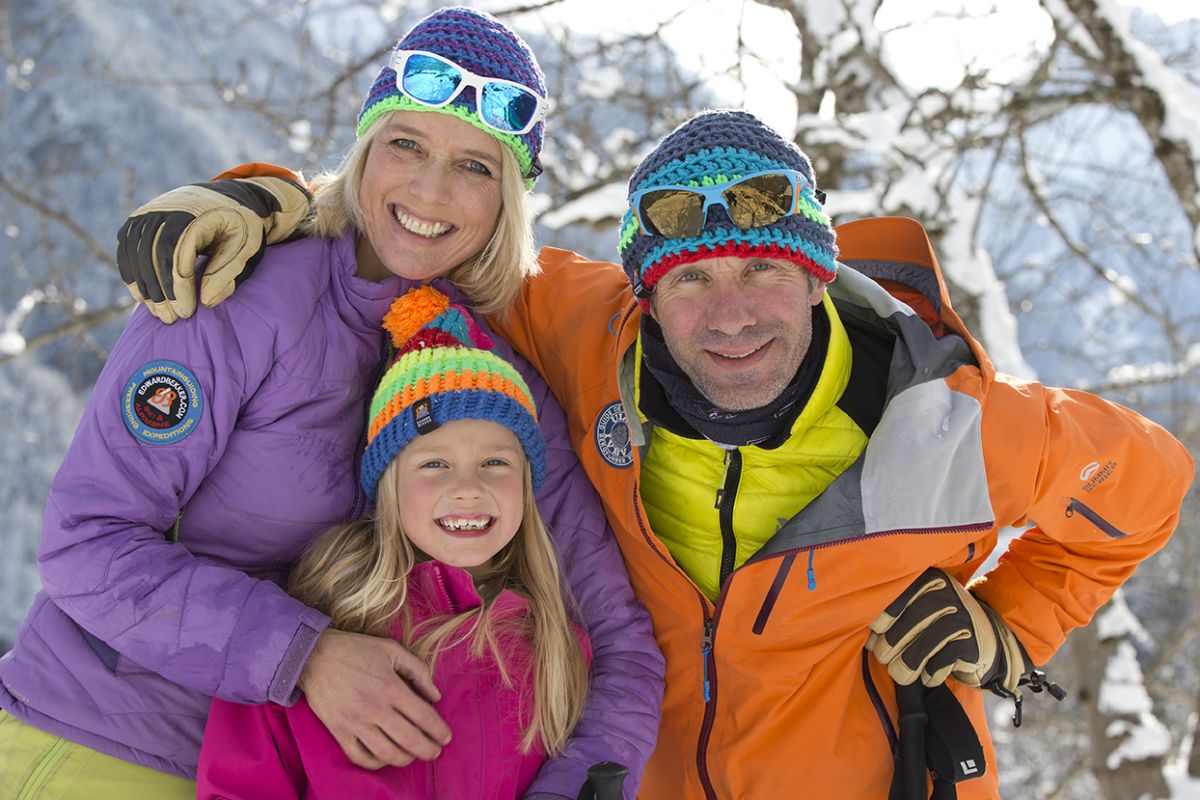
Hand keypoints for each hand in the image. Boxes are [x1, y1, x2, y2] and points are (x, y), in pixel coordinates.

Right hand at [117, 176, 310, 322]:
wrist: (227, 197)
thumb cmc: (241, 225)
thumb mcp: (247, 245)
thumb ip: (229, 271)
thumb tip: (206, 302)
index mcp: (193, 214)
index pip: (176, 254)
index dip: (177, 288)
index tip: (186, 313)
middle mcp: (164, 209)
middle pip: (151, 255)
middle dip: (159, 292)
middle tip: (171, 319)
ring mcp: (147, 213)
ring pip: (135, 254)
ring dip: (144, 287)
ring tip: (159, 314)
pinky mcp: (138, 220)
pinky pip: (127, 249)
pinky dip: (132, 274)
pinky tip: (142, 298)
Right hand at [298, 628, 451, 769]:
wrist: (313, 655)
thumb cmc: (356, 649)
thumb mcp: (392, 650)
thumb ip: (418, 671)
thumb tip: (436, 696)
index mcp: (391, 686)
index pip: (423, 716)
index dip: (439, 730)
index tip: (446, 737)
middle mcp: (374, 708)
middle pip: (409, 739)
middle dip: (428, 750)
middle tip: (436, 752)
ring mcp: (355, 722)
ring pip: (387, 753)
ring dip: (406, 759)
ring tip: (414, 755)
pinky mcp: (338, 731)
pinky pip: (360, 757)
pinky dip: (376, 763)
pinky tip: (386, 757)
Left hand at [867, 568, 1026, 692]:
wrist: (983, 641)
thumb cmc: (936, 625)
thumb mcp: (917, 608)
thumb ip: (893, 613)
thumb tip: (866, 636)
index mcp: (929, 578)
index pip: (903, 591)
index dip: (884, 613)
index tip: (873, 632)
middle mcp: (948, 593)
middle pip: (914, 618)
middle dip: (892, 641)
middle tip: (881, 656)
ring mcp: (964, 616)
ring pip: (928, 640)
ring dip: (908, 661)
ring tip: (897, 673)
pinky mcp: (974, 642)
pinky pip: (945, 659)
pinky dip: (931, 672)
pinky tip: (926, 677)